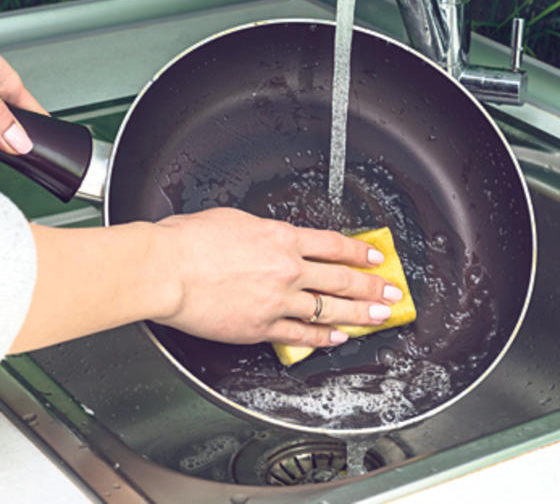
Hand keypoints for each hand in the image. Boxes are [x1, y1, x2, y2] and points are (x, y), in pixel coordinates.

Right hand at [147, 208, 401, 346]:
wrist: (168, 269)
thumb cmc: (189, 241)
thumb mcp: (233, 220)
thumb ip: (259, 233)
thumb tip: (267, 238)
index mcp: (282, 238)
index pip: (333, 245)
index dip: (359, 252)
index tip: (375, 257)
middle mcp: (287, 269)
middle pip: (341, 279)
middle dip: (372, 286)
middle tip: (391, 292)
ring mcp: (278, 301)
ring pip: (329, 309)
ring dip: (359, 314)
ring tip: (379, 317)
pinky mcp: (261, 327)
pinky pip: (301, 336)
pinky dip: (322, 339)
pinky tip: (336, 339)